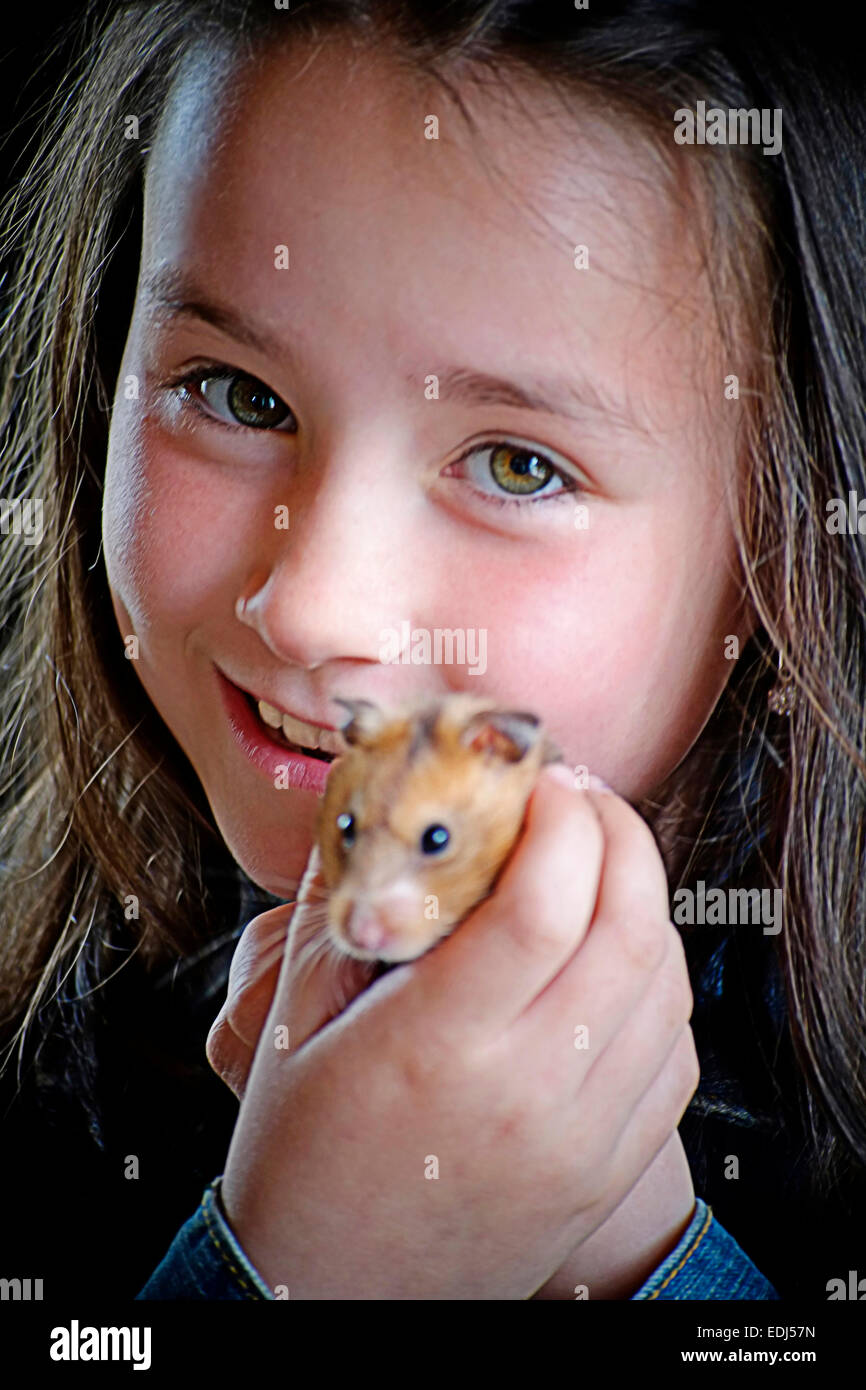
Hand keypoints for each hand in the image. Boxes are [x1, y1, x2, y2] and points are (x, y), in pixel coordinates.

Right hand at [213, 769, 698, 1298]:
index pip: (544, 902)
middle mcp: (529, 1092)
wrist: (330, 1296)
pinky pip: (675, 1054)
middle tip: (581, 799)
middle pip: (628, 929)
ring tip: (597, 867)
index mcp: (438, 1046)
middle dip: (620, 836)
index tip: (540, 779)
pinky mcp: (607, 1168)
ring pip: (666, 986)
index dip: (560, 819)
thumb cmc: (301, 1160)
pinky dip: (659, 984)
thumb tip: (367, 815)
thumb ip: (338, 915)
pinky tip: (612, 958)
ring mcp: (583, 1137)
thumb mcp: (291, 1028)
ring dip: (644, 902)